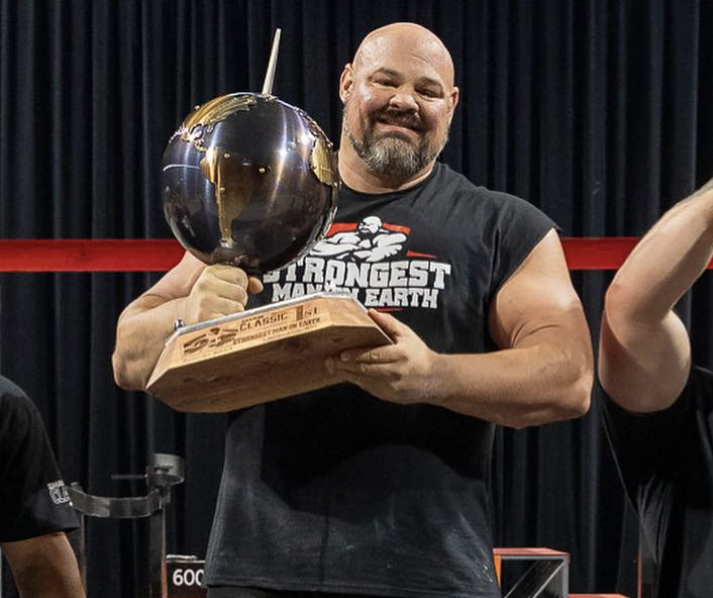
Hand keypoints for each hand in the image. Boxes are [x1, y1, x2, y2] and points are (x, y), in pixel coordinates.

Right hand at [181, 265, 262, 323]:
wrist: (186, 315)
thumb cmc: (207, 299)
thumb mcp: (221, 283)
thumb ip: (242, 281)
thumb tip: (258, 285)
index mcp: (210, 272)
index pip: (241, 275)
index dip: (241, 284)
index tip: (230, 290)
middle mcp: (205, 285)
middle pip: (241, 292)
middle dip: (238, 300)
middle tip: (225, 303)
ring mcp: (205, 301)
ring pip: (238, 307)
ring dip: (235, 313)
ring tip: (222, 311)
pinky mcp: (206, 318)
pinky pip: (231, 320)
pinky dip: (230, 323)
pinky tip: (220, 320)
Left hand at [326, 309, 441, 403]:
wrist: (433, 379)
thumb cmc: (418, 353)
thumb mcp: (407, 334)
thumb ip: (388, 323)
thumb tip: (370, 312)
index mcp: (400, 355)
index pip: (374, 355)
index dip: (357, 355)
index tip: (342, 353)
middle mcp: (395, 372)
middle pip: (365, 369)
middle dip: (345, 365)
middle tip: (330, 360)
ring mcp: (391, 386)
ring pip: (364, 380)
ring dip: (347, 374)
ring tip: (333, 366)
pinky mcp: (388, 395)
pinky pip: (368, 387)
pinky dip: (356, 380)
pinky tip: (347, 373)